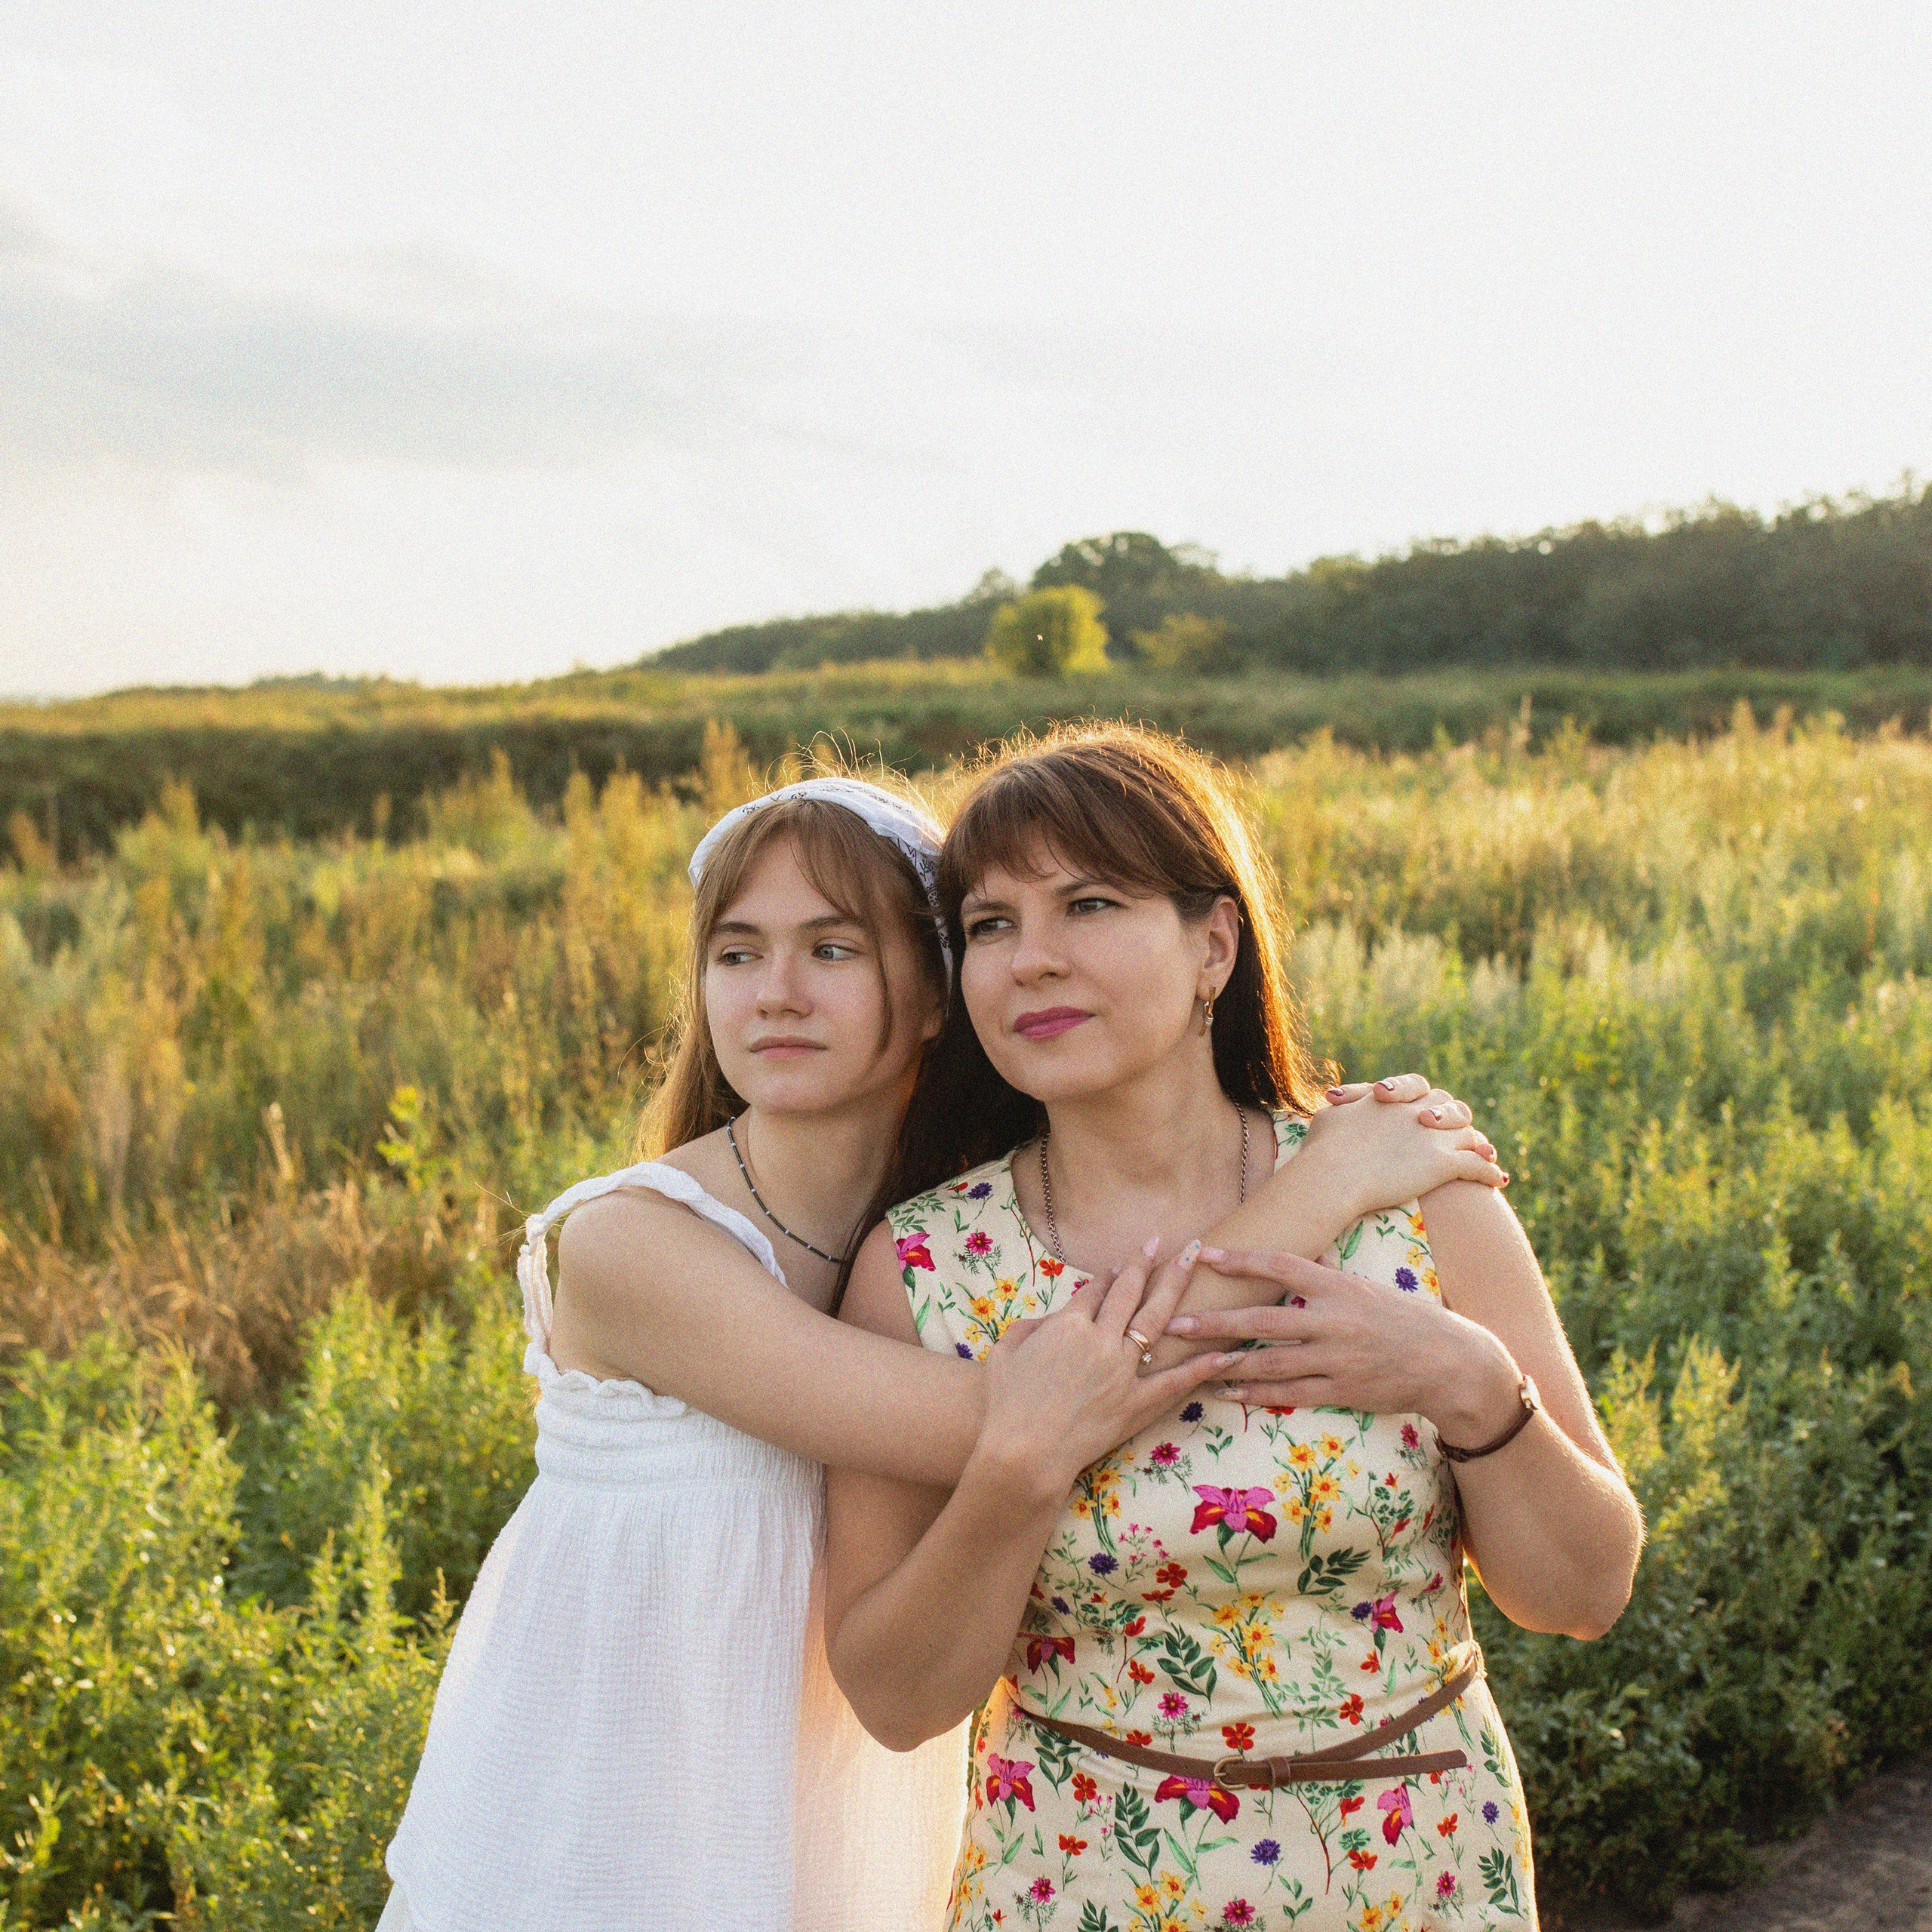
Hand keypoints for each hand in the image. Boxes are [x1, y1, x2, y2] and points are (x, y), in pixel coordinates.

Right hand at [977, 1241, 1241, 1499]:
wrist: (1023, 1453)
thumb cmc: (1006, 1405)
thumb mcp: (1003, 1354)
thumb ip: (1026, 1328)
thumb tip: (1046, 1320)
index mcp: (1067, 1325)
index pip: (1095, 1290)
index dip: (1111, 1274)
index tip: (1124, 1262)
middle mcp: (1100, 1340)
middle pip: (1130, 1293)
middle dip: (1148, 1263)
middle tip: (1167, 1242)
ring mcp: (1122, 1370)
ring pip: (1156, 1320)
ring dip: (1176, 1286)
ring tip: (1195, 1260)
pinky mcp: (1137, 1403)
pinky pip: (1175, 1381)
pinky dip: (1202, 1366)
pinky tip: (1227, 1352)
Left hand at [1166, 1247, 1521, 1439]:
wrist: (1448, 1362)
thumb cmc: (1403, 1318)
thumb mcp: (1366, 1286)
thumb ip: (1328, 1273)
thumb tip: (1302, 1254)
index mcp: (1337, 1287)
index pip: (1279, 1265)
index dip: (1239, 1259)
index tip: (1203, 1253)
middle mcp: (1333, 1320)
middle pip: (1261, 1320)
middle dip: (1214, 1322)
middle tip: (1173, 1323)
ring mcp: (1336, 1359)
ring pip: (1269, 1361)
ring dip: (1224, 1362)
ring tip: (1189, 1362)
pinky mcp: (1340, 1391)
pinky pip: (1289, 1393)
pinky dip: (1255, 1392)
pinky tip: (1226, 1390)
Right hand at [1303, 1071, 1505, 1219]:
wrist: (1335, 1172)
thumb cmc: (1323, 1147)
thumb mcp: (1329, 1117)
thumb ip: (1344, 1109)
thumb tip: (1336, 1104)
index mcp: (1390, 1097)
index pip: (1418, 1088)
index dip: (1423, 1099)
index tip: (1421, 1113)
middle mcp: (1415, 1111)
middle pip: (1450, 1106)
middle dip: (1454, 1119)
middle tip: (1455, 1134)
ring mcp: (1432, 1137)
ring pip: (1468, 1135)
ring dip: (1479, 1145)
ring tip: (1488, 1156)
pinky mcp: (1443, 1163)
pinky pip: (1476, 1165)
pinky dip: (1489, 1172)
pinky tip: (1497, 1180)